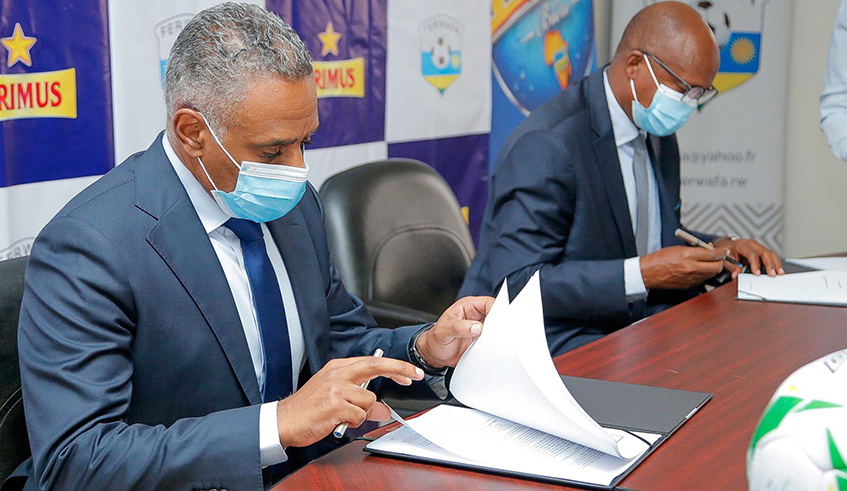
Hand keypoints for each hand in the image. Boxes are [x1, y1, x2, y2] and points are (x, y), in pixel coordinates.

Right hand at [276, 356, 423, 447]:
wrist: (284, 420)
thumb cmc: (308, 408)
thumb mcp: (336, 398)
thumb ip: (360, 398)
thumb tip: (382, 408)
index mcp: (338, 368)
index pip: (372, 361)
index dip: (394, 366)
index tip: (411, 372)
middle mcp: (338, 374)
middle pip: (375, 365)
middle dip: (398, 369)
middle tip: (413, 376)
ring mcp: (336, 388)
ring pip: (369, 399)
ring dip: (362, 413)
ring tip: (344, 416)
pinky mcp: (334, 404)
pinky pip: (359, 415)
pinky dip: (353, 422)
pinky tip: (338, 421)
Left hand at [415, 296, 494, 368]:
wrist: (435, 354)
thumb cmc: (436, 339)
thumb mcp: (443, 332)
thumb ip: (459, 328)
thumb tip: (476, 327)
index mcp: (467, 306)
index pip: (488, 303)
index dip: (496, 310)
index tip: (499, 322)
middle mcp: (475, 315)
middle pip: (496, 314)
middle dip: (499, 323)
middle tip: (498, 333)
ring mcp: (480, 327)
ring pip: (497, 327)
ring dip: (498, 334)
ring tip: (496, 341)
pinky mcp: (482, 339)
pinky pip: (494, 339)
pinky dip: (496, 343)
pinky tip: (494, 347)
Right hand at [640, 245, 728, 289]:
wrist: (649, 272)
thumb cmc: (660, 259)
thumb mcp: (678, 248)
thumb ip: (695, 249)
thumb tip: (708, 249)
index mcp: (688, 255)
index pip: (713, 254)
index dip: (721, 252)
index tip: (723, 250)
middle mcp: (691, 268)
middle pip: (716, 267)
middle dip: (720, 262)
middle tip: (719, 257)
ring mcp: (691, 278)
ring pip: (711, 274)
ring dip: (713, 268)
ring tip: (708, 262)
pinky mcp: (689, 285)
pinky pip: (703, 279)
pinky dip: (704, 274)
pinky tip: (699, 269)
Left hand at [713, 237, 783, 279]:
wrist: (726, 244)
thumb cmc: (726, 251)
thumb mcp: (725, 258)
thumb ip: (731, 267)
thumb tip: (736, 275)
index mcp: (742, 244)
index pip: (751, 254)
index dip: (755, 264)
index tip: (757, 273)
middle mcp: (752, 244)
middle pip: (765, 252)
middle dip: (770, 264)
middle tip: (773, 274)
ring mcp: (758, 246)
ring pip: (770, 253)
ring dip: (776, 263)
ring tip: (779, 273)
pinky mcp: (761, 251)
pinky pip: (771, 256)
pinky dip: (775, 263)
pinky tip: (778, 270)